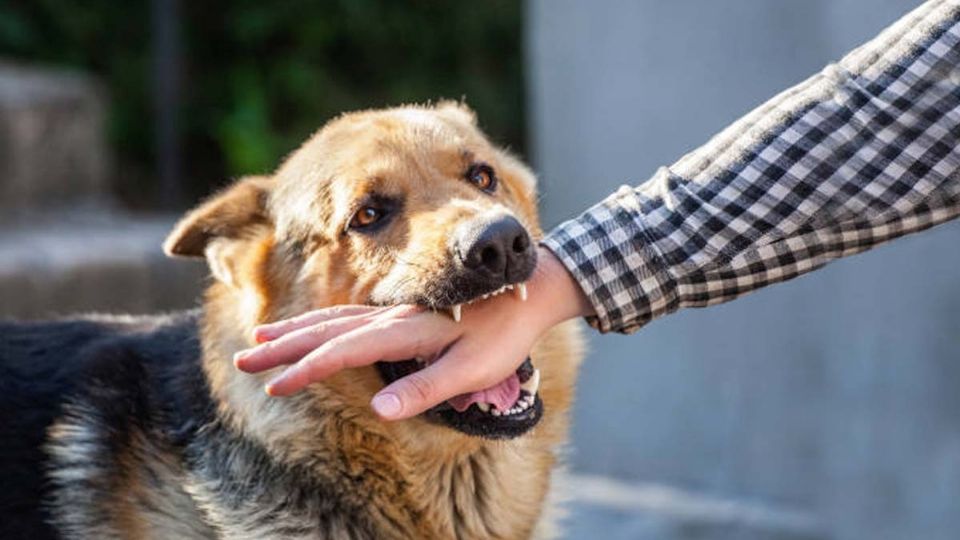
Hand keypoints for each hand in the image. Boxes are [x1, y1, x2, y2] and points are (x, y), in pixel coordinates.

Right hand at [233, 247, 592, 419]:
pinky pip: (351, 315)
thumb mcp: (473, 368)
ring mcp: (396, 311)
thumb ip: (427, 388)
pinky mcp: (403, 312)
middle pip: (327, 330)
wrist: (531, 288)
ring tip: (262, 336)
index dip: (308, 370)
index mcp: (407, 331)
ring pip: (334, 318)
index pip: (345, 352)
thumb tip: (380, 410)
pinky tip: (313, 327)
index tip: (275, 386)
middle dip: (284, 345)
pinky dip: (322, 322)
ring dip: (296, 329)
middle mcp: (394, 316)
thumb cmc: (505, 334)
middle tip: (245, 357)